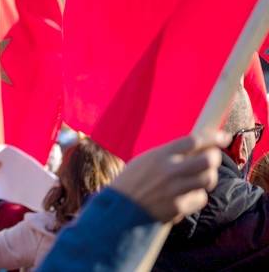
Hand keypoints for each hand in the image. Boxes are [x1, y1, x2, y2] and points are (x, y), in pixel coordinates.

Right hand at [111, 130, 227, 222]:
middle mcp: (170, 170)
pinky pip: (200, 198)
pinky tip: (187, 195)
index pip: (194, 140)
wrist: (120, 208)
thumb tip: (196, 147)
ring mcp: (175, 189)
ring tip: (200, 177)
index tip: (223, 136)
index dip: (212, 137)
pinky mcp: (179, 207)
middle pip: (208, 160)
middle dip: (215, 158)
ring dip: (208, 177)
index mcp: (160, 155)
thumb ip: (169, 154)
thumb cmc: (132, 181)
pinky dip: (197, 196)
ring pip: (208, 179)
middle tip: (212, 158)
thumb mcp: (146, 160)